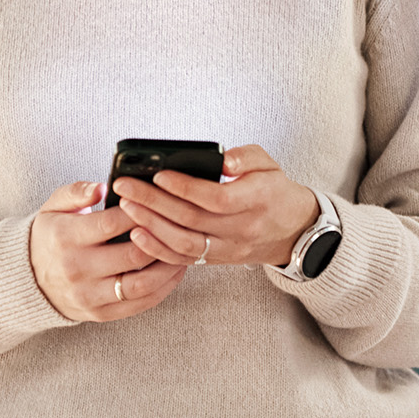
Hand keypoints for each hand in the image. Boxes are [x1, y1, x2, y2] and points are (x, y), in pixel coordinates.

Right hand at [29, 180, 184, 321]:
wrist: (27, 280)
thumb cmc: (50, 235)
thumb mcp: (53, 206)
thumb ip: (77, 192)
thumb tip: (102, 186)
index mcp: (65, 237)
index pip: (112, 223)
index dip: (141, 211)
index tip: (159, 201)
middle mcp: (76, 268)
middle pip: (132, 254)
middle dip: (161, 237)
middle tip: (179, 224)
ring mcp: (88, 295)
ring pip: (141, 284)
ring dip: (168, 267)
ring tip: (183, 249)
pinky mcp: (99, 314)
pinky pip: (139, 304)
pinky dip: (163, 289)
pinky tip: (174, 272)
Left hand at [118, 145, 320, 270]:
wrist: (292, 230)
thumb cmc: (274, 191)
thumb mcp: (269, 164)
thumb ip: (246, 157)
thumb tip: (222, 160)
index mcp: (256, 200)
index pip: (216, 198)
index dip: (185, 187)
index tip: (159, 174)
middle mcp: (241, 229)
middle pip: (191, 219)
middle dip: (153, 202)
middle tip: (126, 186)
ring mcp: (227, 248)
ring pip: (184, 243)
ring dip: (151, 225)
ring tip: (126, 207)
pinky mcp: (216, 260)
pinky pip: (183, 259)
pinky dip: (157, 249)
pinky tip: (137, 233)